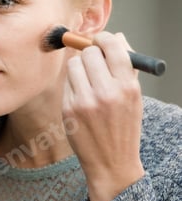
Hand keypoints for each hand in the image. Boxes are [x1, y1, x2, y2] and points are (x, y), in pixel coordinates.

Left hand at [62, 31, 144, 200]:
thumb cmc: (124, 126)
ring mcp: (85, 101)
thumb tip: (116, 38)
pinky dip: (73, 84)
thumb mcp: (134, 97)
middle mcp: (106, 92)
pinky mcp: (69, 109)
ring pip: (74, 64)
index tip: (100, 40)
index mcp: (127, 87)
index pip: (112, 46)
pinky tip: (82, 96)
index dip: (104, 38)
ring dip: (79, 67)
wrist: (112, 163)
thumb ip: (126, 66)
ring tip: (88, 81)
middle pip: (89, 52)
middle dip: (90, 53)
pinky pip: (67, 82)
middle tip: (94, 61)